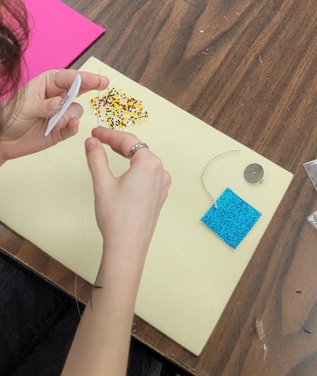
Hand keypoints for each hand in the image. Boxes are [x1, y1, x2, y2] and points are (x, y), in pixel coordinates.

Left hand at [0, 69, 108, 162]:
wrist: (4, 139)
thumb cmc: (12, 115)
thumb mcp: (26, 106)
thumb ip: (45, 105)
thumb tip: (60, 103)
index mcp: (49, 83)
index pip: (70, 77)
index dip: (85, 77)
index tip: (99, 80)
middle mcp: (58, 96)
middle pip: (79, 89)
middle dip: (91, 86)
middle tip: (103, 84)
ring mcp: (61, 113)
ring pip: (76, 110)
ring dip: (69, 116)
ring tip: (56, 123)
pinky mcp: (61, 130)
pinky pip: (73, 127)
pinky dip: (72, 127)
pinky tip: (69, 126)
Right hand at [85, 128, 170, 259]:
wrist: (127, 248)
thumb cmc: (116, 217)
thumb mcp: (102, 183)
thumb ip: (97, 158)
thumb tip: (92, 141)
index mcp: (150, 164)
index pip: (128, 140)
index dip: (109, 134)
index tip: (94, 132)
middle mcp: (160, 172)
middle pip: (137, 148)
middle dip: (117, 142)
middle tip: (98, 139)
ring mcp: (161, 185)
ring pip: (142, 161)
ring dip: (127, 154)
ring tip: (109, 150)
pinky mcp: (158, 196)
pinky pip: (146, 174)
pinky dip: (133, 168)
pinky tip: (123, 170)